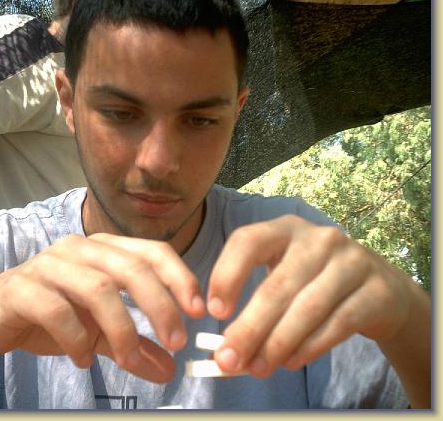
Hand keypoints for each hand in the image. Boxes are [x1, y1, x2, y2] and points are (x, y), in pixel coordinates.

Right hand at [0, 233, 205, 382]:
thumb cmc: (48, 315)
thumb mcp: (97, 332)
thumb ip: (132, 345)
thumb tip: (170, 369)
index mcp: (102, 250)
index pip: (150, 251)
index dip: (179, 277)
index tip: (198, 311)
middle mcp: (78, 249)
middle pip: (129, 268)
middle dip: (159, 305)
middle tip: (177, 342)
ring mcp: (47, 265)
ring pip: (97, 287)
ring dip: (121, 328)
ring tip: (130, 360)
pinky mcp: (20, 288)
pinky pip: (56, 309)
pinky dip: (76, 337)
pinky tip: (83, 359)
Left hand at [206, 214, 415, 377]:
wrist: (382, 290)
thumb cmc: (316, 282)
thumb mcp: (284, 277)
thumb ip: (255, 305)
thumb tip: (225, 349)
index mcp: (285, 229)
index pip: (247, 241)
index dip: (226, 275)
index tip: (214, 312)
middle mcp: (319, 239)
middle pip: (276, 286)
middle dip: (248, 328)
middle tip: (228, 359)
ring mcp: (352, 262)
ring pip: (306, 308)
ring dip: (276, 344)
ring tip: (257, 368)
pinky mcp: (377, 291)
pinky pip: (337, 324)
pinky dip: (309, 347)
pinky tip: (289, 362)